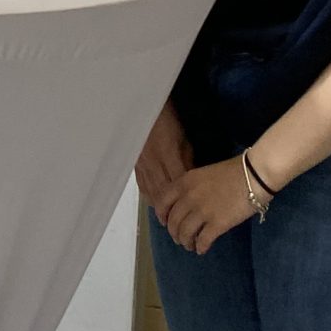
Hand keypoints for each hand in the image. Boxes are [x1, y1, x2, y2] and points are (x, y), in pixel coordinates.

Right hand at [134, 100, 191, 215]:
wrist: (142, 108)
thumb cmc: (166, 119)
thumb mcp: (183, 138)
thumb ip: (187, 159)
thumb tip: (191, 177)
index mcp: (168, 155)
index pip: (180, 183)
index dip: (187, 198)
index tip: (196, 209)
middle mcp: (154, 163)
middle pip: (164, 192)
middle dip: (173, 209)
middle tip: (182, 223)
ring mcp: (142, 165)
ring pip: (151, 192)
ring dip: (160, 208)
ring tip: (168, 220)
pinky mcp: (134, 165)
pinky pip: (142, 185)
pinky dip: (148, 196)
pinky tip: (153, 204)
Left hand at [159, 157, 255, 256]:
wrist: (253, 175)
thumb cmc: (231, 172)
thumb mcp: (202, 174)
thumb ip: (190, 188)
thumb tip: (184, 204)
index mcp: (184, 183)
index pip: (162, 202)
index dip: (161, 215)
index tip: (164, 223)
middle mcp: (188, 197)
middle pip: (173, 221)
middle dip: (174, 233)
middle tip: (179, 238)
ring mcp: (202, 211)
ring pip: (185, 233)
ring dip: (185, 242)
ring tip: (190, 245)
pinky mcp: (217, 224)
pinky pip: (203, 240)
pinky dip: (200, 247)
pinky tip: (202, 249)